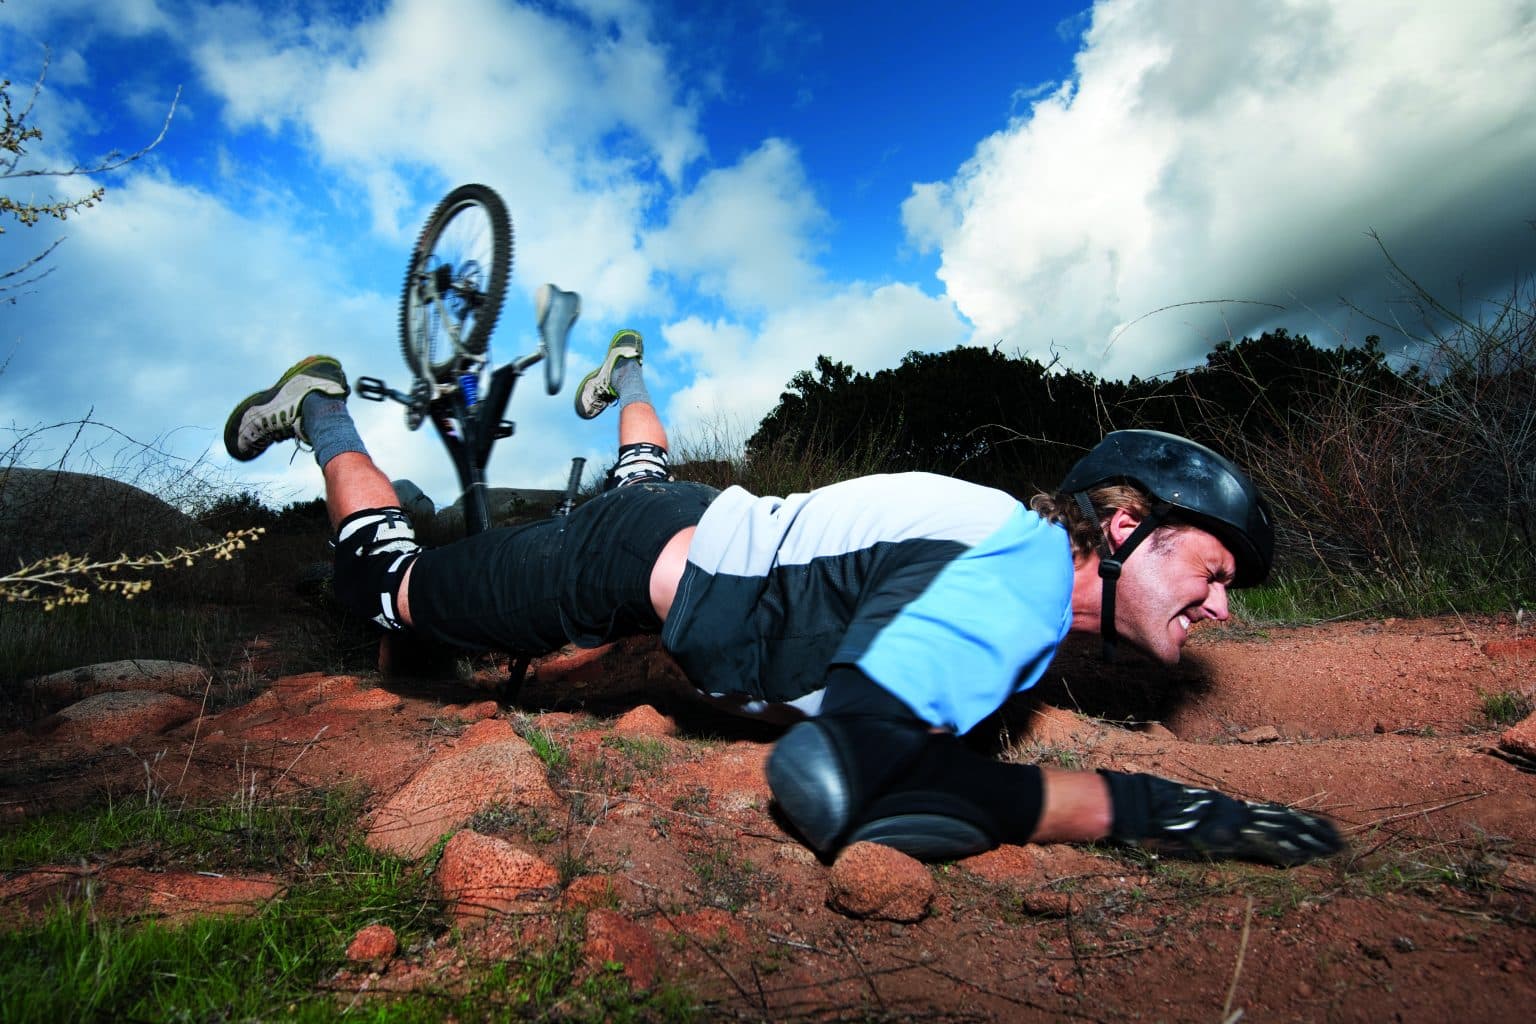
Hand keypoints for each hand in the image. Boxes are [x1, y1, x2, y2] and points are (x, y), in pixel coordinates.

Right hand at [1102, 771, 1342, 866]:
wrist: (1136, 805)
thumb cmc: (1151, 809)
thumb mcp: (1183, 814)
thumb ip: (1205, 820)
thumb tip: (1216, 829)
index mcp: (1226, 807)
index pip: (1269, 814)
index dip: (1297, 821)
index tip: (1320, 827)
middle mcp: (1233, 811)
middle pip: (1282, 820)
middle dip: (1312, 831)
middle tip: (1340, 840)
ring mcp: (1230, 823)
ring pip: (1278, 831)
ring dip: (1307, 842)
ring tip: (1332, 849)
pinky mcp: (1224, 837)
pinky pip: (1260, 844)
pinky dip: (1283, 851)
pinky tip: (1303, 858)